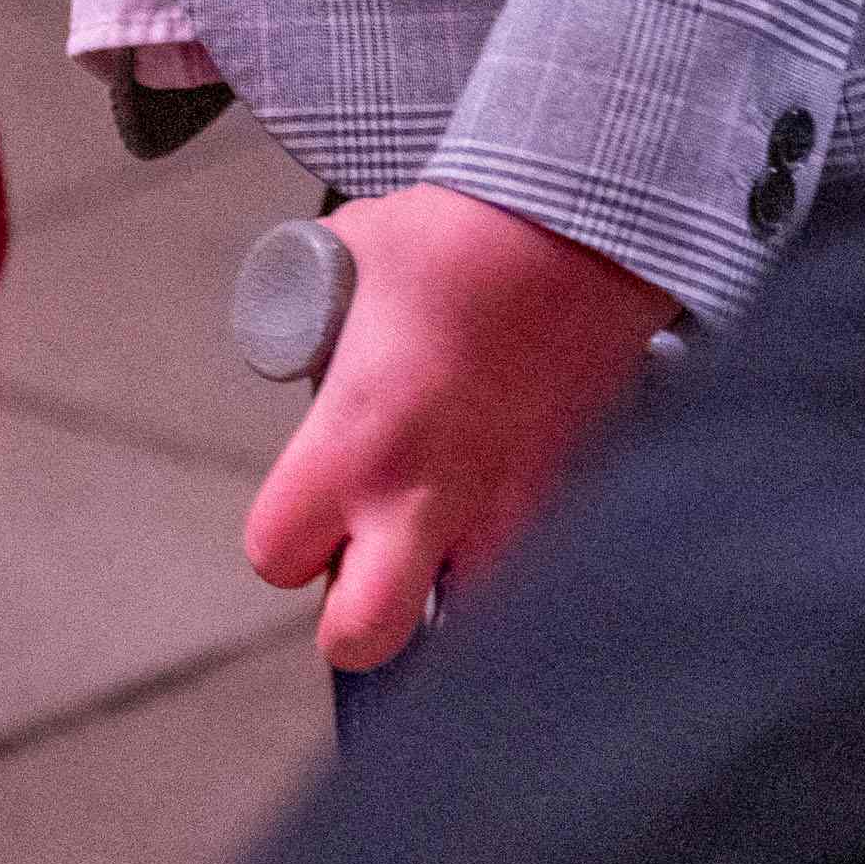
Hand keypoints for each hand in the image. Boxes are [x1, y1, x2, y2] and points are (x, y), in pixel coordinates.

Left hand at [239, 186, 674, 669]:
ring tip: (446, 513)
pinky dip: (516, 542)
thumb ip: (314, 325)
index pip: (275, 553)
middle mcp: (427, 496)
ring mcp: (509, 510)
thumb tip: (303, 342)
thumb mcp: (348, 259)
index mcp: (354, 443)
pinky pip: (532, 561)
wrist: (589, 224)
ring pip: (464, 613)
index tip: (308, 506)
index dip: (285, 537)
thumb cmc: (463, 236)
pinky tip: (509, 475)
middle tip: (367, 558)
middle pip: (363, 639)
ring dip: (444, 578)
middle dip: (357, 616)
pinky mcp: (571, 500)